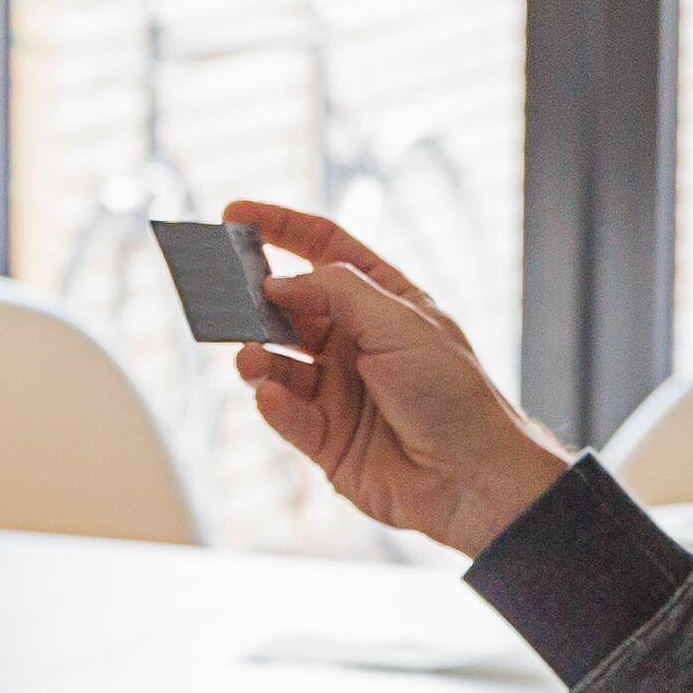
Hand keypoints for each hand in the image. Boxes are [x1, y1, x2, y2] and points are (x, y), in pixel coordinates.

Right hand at [224, 201, 571, 557]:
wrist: (472, 478)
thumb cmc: (454, 394)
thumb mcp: (401, 323)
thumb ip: (338, 293)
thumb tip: (278, 283)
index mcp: (382, 301)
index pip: (324, 248)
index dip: (280, 228)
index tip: (234, 214)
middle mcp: (354, 340)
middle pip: (288, 305)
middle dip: (252, 297)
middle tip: (219, 290)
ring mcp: (337, 388)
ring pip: (276, 361)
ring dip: (255, 355)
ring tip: (246, 354)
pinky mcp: (324, 437)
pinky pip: (284, 413)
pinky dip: (271, 403)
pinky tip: (269, 394)